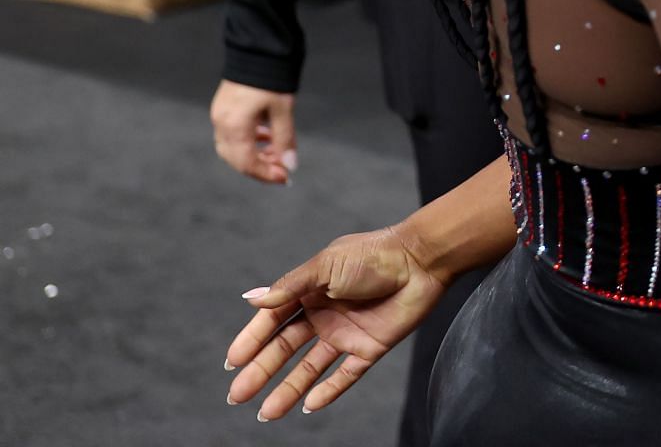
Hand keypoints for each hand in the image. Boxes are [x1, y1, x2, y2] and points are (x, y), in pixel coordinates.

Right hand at [211, 79, 296, 183]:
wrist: (258, 47)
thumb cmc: (271, 76)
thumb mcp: (283, 109)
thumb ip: (285, 139)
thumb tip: (290, 165)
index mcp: (234, 125)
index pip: (246, 162)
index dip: (265, 173)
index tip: (285, 178)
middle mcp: (221, 122)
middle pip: (236, 158)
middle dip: (259, 167)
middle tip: (282, 169)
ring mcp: (220, 114)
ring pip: (233, 147)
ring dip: (255, 154)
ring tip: (277, 152)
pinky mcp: (224, 107)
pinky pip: (233, 134)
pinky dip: (250, 140)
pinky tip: (268, 135)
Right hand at [226, 227, 450, 419]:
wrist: (421, 260)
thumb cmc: (373, 255)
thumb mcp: (326, 265)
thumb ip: (290, 286)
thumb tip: (250, 299)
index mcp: (310, 291)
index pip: (274, 320)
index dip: (253, 340)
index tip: (233, 362)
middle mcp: (325, 314)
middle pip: (286, 348)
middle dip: (261, 371)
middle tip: (237, 396)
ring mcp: (346, 333)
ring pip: (310, 368)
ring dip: (288, 389)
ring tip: (265, 413)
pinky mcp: (370, 348)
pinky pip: (345, 375)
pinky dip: (328, 391)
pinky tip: (308, 406)